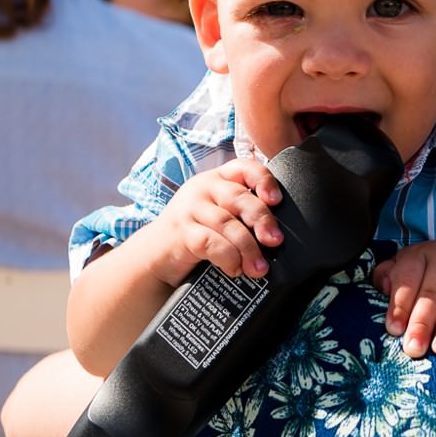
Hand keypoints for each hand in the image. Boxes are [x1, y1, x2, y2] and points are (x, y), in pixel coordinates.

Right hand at [150, 158, 282, 285]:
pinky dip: (228, 258)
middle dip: (262, 220)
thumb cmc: (198, 232)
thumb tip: (278, 235)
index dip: (264, 181)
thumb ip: (244, 214)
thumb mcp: (221, 214)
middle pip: (239, 198)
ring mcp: (189, 209)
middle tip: (275, 241)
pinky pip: (210, 243)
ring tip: (259, 267)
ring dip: (248, 248)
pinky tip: (235, 269)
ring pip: (227, 224)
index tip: (276, 200)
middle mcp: (203, 188)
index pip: (245, 168)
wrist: (156, 254)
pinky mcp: (180, 232)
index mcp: (218, 178)